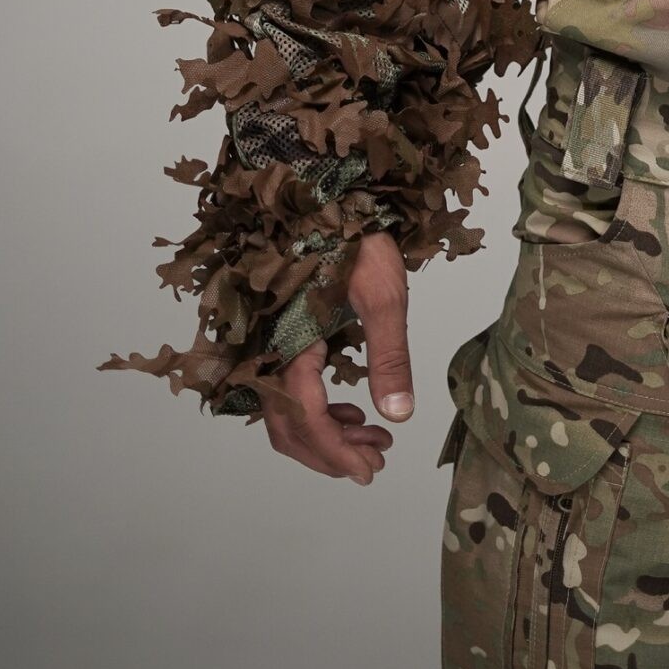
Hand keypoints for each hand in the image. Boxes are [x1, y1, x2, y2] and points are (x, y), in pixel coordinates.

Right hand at [257, 232, 413, 481]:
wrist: (325, 197)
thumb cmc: (356, 239)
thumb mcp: (384, 296)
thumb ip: (390, 357)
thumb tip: (398, 415)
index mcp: (291, 342)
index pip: (305, 419)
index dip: (336, 453)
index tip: (369, 471)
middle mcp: (270, 349)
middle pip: (287, 426)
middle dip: (331, 452)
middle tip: (376, 461)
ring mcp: (269, 344)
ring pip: (285, 413)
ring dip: (326, 435)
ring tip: (374, 438)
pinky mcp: (278, 338)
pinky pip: (287, 391)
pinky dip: (318, 411)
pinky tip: (353, 410)